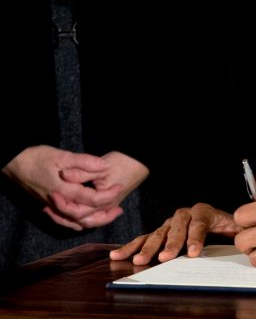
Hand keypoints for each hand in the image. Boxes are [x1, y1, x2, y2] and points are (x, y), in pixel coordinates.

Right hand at [2, 145, 123, 229]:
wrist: (14, 164)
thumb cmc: (36, 158)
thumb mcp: (62, 156)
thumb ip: (84, 162)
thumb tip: (105, 166)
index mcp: (64, 191)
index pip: (92, 199)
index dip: (109, 195)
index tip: (120, 186)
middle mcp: (58, 203)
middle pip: (85, 217)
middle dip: (105, 215)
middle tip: (119, 209)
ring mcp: (52, 207)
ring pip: (75, 222)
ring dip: (94, 220)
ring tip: (109, 214)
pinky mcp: (49, 206)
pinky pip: (66, 220)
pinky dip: (79, 221)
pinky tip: (88, 216)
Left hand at [50, 151, 148, 229]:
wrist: (140, 162)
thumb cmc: (123, 163)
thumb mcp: (101, 165)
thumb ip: (81, 171)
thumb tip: (63, 175)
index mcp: (103, 201)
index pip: (78, 211)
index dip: (63, 203)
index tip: (53, 193)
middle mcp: (106, 209)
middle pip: (81, 221)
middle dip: (63, 214)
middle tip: (49, 204)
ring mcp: (108, 208)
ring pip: (86, 222)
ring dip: (69, 219)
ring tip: (52, 211)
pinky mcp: (108, 205)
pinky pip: (91, 217)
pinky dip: (77, 217)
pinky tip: (68, 209)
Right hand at [109, 203, 241, 264]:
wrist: (214, 220)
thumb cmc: (225, 226)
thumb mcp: (235, 226)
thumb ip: (240, 230)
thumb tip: (249, 233)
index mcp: (203, 211)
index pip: (199, 224)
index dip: (195, 239)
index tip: (193, 253)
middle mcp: (184, 215)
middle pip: (176, 228)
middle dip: (170, 243)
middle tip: (166, 258)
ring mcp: (170, 223)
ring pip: (158, 233)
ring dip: (148, 247)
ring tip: (139, 260)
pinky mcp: (160, 232)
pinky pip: (145, 238)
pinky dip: (132, 246)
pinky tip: (118, 255)